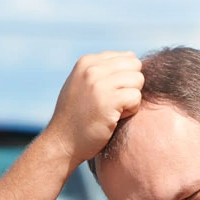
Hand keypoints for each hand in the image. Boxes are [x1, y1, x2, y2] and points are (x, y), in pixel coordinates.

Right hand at [43, 51, 143, 171]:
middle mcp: (92, 68)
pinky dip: (130, 111)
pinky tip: (114, 119)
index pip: (126, 57)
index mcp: (86, 61)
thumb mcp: (82, 84)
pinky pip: (136, 97)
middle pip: (135, 66)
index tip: (106, 94)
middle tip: (114, 102)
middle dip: (130, 85)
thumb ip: (102, 69)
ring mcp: (99, 84)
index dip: (123, 78)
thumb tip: (131, 55)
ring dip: (131, 98)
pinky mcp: (108, 101)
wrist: (62, 143)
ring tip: (113, 110)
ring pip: (138, 80)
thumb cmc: (76, 117)